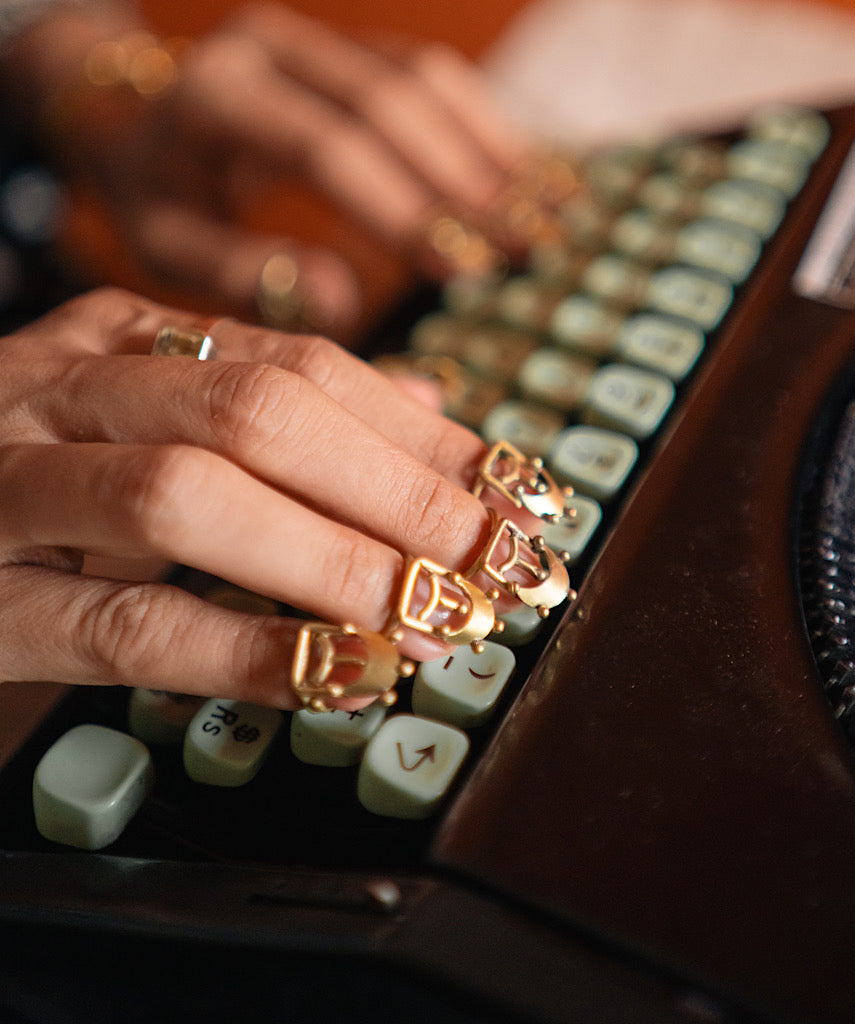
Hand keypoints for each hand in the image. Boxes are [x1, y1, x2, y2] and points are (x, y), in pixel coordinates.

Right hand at [0, 288, 523, 710]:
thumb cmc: (40, 492)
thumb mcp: (161, 424)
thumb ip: (283, 407)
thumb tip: (431, 403)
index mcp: (125, 340)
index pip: (309, 367)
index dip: (427, 434)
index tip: (519, 492)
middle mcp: (66, 389)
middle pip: (264, 415)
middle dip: (402, 491)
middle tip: (503, 561)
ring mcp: (9, 484)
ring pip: (191, 502)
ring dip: (335, 563)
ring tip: (436, 617)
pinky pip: (124, 624)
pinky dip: (245, 651)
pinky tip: (340, 674)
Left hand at [2, 3, 531, 337]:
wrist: (137, 116)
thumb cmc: (158, 194)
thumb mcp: (168, 245)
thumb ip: (243, 272)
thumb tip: (337, 299)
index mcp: (217, 101)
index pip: (328, 149)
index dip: (399, 207)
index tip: (458, 268)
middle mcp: (270, 49)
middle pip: (388, 105)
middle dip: (462, 181)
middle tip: (522, 245)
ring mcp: (315, 39)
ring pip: (421, 78)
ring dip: (488, 148)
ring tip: (541, 213)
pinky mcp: (348, 46)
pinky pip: (428, 74)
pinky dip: (481, 124)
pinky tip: (523, 172)